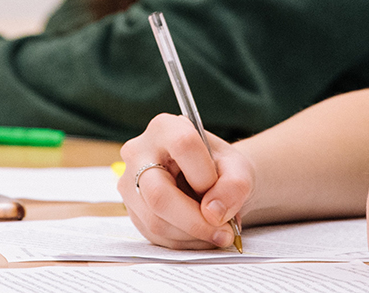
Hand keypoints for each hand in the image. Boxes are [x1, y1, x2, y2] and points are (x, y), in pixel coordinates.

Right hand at [118, 114, 254, 248]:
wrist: (210, 182)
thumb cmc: (222, 169)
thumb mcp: (239, 169)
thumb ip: (235, 186)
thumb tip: (212, 213)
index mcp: (165, 128)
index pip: (183, 146)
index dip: (205, 175)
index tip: (220, 189)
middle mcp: (138, 152)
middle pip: (158, 194)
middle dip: (196, 221)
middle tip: (225, 232)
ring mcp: (129, 184)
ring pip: (156, 221)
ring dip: (194, 235)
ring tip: (218, 231)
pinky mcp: (133, 211)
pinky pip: (156, 236)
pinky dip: (186, 241)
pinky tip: (202, 234)